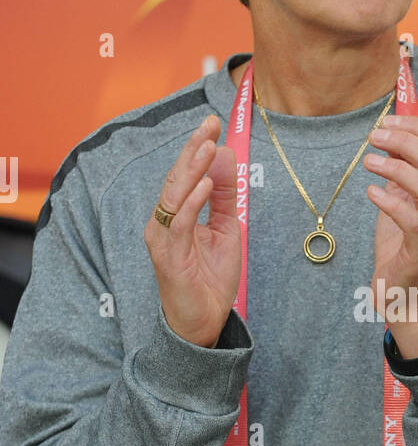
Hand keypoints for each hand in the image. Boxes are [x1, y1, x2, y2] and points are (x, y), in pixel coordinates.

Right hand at [143, 115, 240, 347]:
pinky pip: (179, 224)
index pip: (185, 174)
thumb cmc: (209, 278)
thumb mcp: (226, 229)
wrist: (203, 322)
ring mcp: (163, 239)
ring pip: (174, 195)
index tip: (214, 123)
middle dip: (193, 149)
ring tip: (209, 146)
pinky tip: (206, 184)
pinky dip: (192, 202)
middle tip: (210, 124)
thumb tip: (226, 156)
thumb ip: (225, 196)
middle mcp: (163, 222)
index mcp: (175, 214)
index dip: (198, 147)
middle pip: (176, 178)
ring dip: (192, 169)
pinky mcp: (168, 257)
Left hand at [363, 113, 417, 357]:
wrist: (404, 290)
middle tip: (374, 137)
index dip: (417, 127)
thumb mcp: (400, 196)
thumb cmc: (401, 241)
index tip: (387, 122)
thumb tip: (389, 132)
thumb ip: (400, 168)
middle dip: (405, 141)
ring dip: (396, 168)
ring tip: (369, 162)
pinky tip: (371, 192)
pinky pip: (411, 221)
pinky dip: (390, 201)